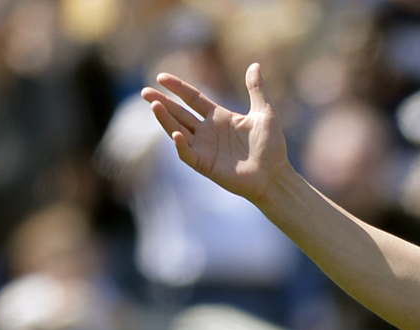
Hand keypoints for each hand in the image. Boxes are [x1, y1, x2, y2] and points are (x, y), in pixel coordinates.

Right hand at [143, 64, 288, 206]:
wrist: (275, 175)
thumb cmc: (272, 147)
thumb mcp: (265, 113)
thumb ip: (256, 89)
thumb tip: (255, 65)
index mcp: (218, 117)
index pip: (192, 98)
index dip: (177, 88)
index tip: (161, 77)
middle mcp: (207, 131)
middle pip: (179, 113)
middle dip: (161, 102)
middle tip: (145, 91)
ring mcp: (205, 148)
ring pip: (178, 130)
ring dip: (165, 119)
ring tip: (154, 105)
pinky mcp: (205, 164)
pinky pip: (188, 153)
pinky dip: (181, 145)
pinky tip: (177, 134)